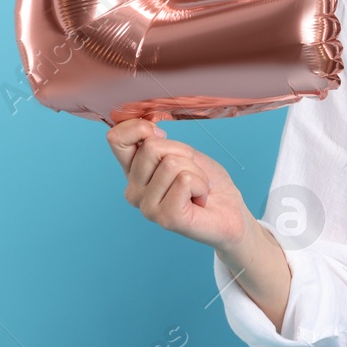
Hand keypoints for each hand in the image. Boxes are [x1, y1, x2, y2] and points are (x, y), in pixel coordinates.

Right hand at [106, 119, 251, 250]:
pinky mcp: (165, 218)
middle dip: (183, 154)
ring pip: (171, 163)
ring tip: (198, 189)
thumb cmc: (207, 183)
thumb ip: (160, 143)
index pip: (116, 139)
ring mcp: (147, 207)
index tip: (163, 136)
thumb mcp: (183, 153)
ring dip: (196, 172)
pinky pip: (185, 180)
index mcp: (133, 172)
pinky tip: (201, 200)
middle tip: (192, 175)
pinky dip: (201, 184)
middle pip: (152, 148)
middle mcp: (133, 191)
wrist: (230, 213)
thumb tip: (149, 132)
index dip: (139, 128)